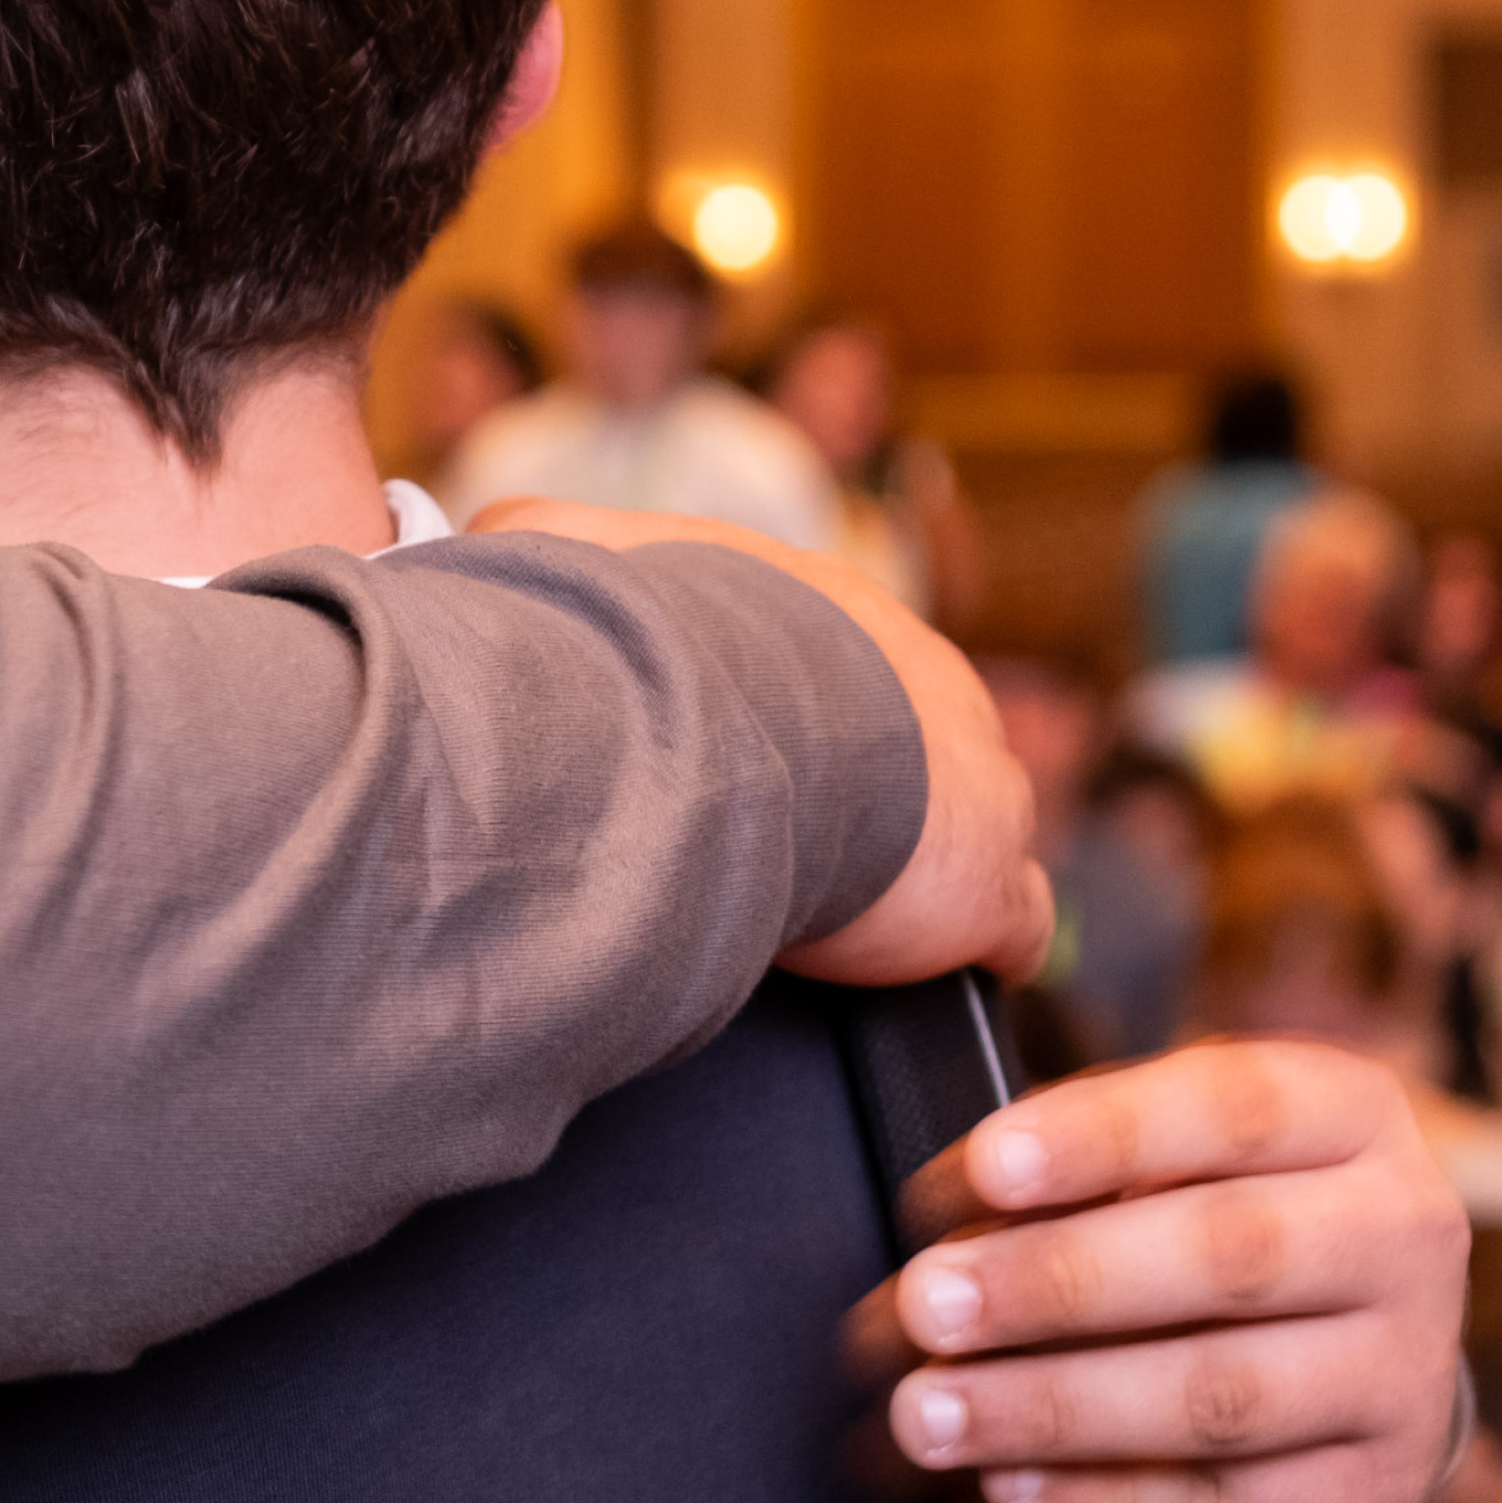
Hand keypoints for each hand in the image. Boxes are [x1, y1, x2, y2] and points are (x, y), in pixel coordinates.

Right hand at [453, 500, 1049, 984]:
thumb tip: (487, 530)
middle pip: (922, 741)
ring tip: (875, 918)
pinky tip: (947, 973)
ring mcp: (979, 784)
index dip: (799, 714)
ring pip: (981, 824)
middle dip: (876, 789)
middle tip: (804, 843)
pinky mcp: (992, 883)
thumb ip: (541, 535)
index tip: (754, 758)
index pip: (837, 660)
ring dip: (933, 868)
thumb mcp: (573, 552)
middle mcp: (928, 683)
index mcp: (836, 615)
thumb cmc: (651, 649)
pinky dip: (981, 949)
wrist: (727, 727)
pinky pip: (1014, 925)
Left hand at [843, 1038, 1467, 1502]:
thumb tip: (941, 1217)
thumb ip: (1065, 1168)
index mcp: (1350, 1115)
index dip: (1106, 1137)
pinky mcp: (1371, 1495)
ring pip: (1221, 1395)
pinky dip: (1101, 1498)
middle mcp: (1403, 1235)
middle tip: (924, 1305)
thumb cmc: (1219, 1220)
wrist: (1360, 1362)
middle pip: (1230, 1255)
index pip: (1231, 1109)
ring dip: (1055, 1406)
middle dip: (1059, 1281)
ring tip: (929, 1413)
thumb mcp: (1165, 1156)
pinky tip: (1005, 1483)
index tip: (989, 1167)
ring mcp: (1403, 1374)